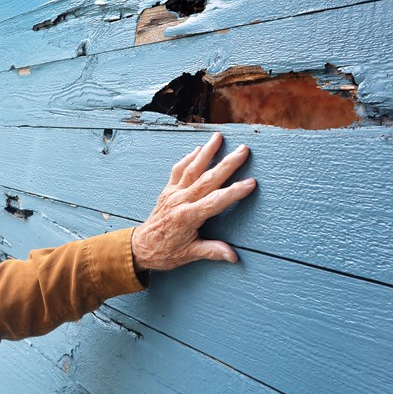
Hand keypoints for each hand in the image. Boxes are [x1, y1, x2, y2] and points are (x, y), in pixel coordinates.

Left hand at [131, 132, 255, 271]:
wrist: (141, 247)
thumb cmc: (166, 253)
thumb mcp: (190, 255)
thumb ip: (212, 252)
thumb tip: (233, 256)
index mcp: (188, 217)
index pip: (216, 201)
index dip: (234, 192)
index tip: (251, 183)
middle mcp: (180, 201)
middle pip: (208, 179)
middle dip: (227, 164)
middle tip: (243, 150)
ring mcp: (173, 193)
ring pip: (192, 168)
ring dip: (207, 152)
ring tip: (218, 137)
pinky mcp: (167, 190)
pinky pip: (178, 170)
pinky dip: (188, 158)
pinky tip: (198, 149)